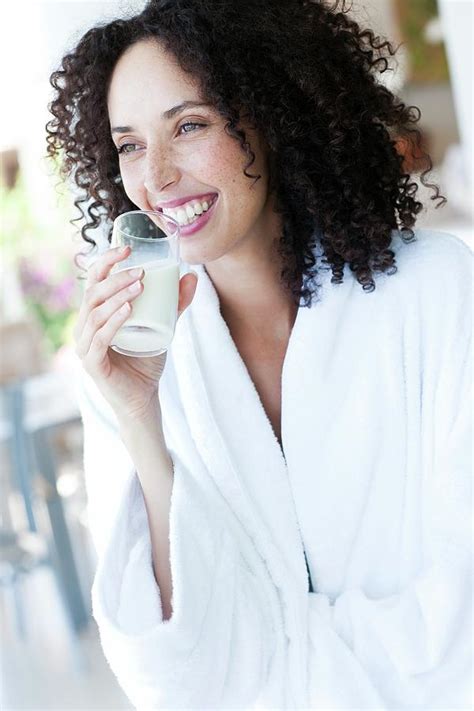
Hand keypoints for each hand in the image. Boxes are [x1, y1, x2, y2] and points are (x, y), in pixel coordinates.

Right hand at [73, 245, 196, 420]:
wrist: (144, 397)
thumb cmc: (147, 360)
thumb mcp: (164, 326)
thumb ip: (175, 304)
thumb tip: (192, 275)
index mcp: (95, 314)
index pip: (93, 281)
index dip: (105, 262)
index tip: (126, 249)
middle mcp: (85, 327)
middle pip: (92, 294)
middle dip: (115, 279)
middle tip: (140, 273)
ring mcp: (85, 346)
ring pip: (95, 314)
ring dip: (116, 297)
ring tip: (139, 287)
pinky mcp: (93, 363)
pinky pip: (100, 338)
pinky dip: (114, 321)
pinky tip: (128, 310)